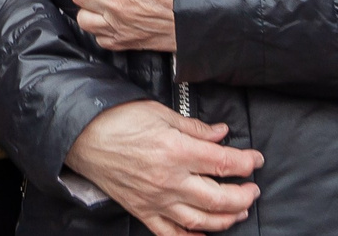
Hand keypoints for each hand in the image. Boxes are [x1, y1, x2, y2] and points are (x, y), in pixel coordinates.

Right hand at [64, 102, 260, 235]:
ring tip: (238, 211)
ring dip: (226, 219)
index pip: (224, 162)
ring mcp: (156, 200)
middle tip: (253, 189)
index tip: (256, 160)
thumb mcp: (159, 113)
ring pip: (201, 220)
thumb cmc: (117, 119)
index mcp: (176, 150)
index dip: (246, 162)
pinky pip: (171, 233)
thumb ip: (194, 127)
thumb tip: (221, 134)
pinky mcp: (143, 210)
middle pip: (220, 198)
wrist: (81, 135)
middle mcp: (170, 180)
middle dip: (244, 196)